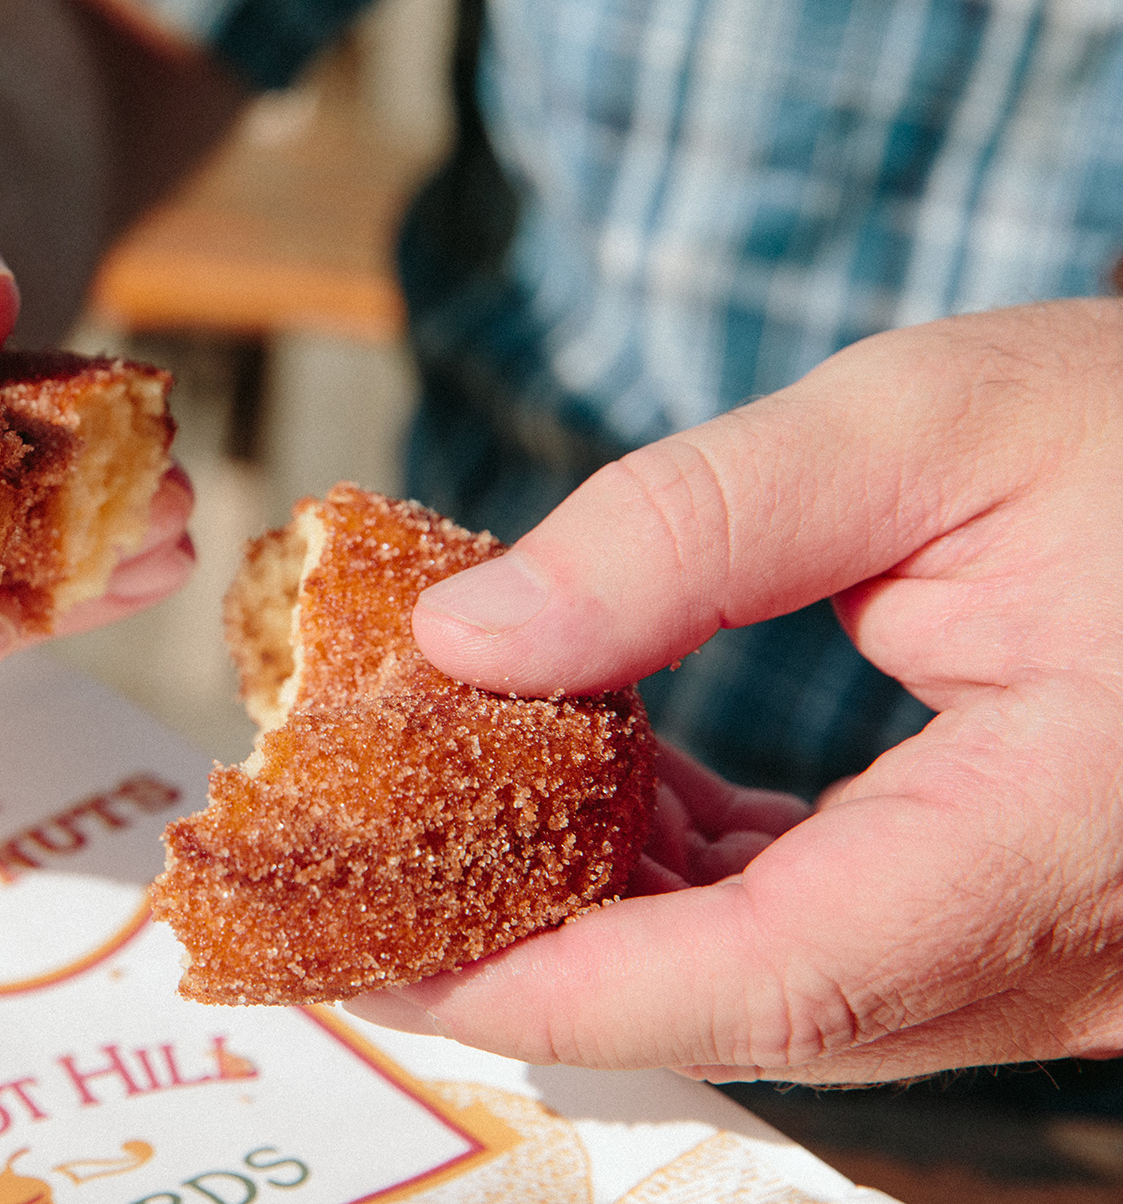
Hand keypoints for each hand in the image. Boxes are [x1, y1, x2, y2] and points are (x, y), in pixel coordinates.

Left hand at [347, 298, 1122, 1082]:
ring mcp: (1058, 948)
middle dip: (546, 952)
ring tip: (475, 805)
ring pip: (792, 984)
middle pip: (754, 1005)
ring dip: (621, 909)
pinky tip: (626, 788)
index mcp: (1051, 843)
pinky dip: (711, 878)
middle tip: (380, 879)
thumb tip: (469, 637)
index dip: (546, 985)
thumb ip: (686, 530)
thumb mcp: (925, 427)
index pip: (763, 982)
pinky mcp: (1034, 910)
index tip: (377, 957)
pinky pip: (843, 936)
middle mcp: (1069, 948)